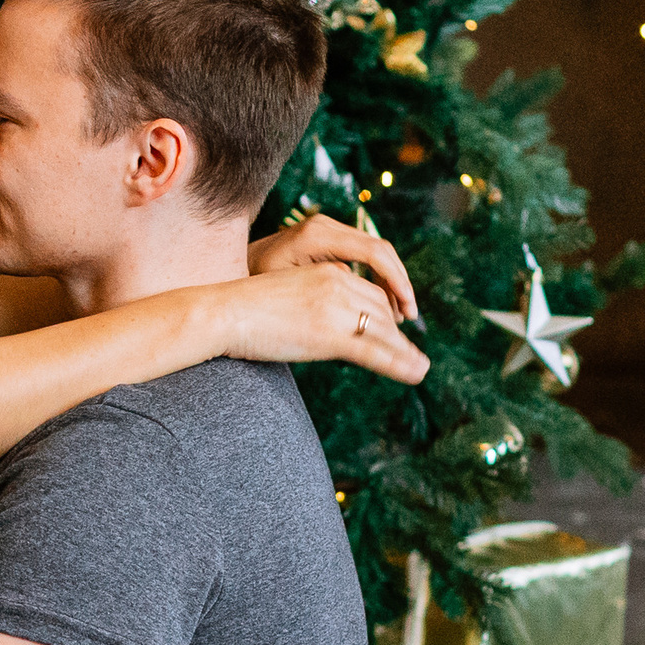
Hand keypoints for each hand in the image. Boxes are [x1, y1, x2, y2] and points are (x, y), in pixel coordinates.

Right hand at [215, 261, 430, 384]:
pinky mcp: (332, 335)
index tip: (394, 331)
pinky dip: (400, 364)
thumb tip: (321, 324)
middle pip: (382, 311)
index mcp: (328, 271)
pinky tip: (416, 373)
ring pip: (383, 332)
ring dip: (405, 353)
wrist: (224, 312)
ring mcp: (337, 309)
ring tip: (420, 369)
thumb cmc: (244, 309)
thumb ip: (312, 303)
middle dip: (396, 335)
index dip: (385, 314)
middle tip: (410, 356)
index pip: (370, 292)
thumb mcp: (287, 296)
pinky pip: (375, 352)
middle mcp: (339, 283)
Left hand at [248, 213, 418, 321]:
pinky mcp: (328, 242)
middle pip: (381, 251)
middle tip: (408, 317)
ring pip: (376, 255)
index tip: (406, 310)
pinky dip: (376, 281)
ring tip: (398, 317)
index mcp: (318, 235)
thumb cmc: (252, 286)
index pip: (374, 251)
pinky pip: (364, 258)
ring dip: (390, 285)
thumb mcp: (287, 293)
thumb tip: (366, 309)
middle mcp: (326, 226)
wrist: (231, 271)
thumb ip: (324, 294)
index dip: (395, 281)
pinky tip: (380, 307)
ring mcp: (328, 231)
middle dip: (398, 285)